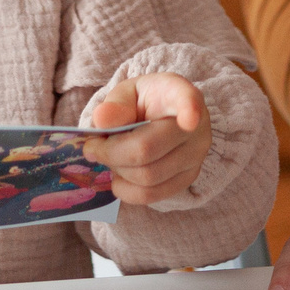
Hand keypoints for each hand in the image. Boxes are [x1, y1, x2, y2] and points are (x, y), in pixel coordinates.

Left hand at [84, 73, 212, 203]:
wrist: (164, 118)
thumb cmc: (144, 102)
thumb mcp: (128, 93)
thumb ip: (115, 104)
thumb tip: (101, 120)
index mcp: (179, 95)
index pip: (188, 101)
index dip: (189, 110)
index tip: (189, 119)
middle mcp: (196, 128)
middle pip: (147, 150)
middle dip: (110, 153)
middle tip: (93, 147)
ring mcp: (195, 157)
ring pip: (147, 177)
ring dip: (117, 171)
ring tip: (110, 158)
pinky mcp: (187, 179)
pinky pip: (151, 195)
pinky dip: (126, 190)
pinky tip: (120, 175)